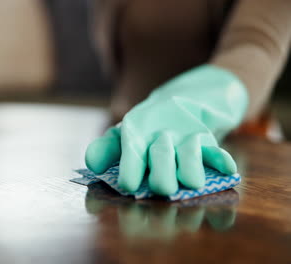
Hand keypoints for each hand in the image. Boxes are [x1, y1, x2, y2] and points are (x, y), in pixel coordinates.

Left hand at [85, 65, 247, 194]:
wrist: (187, 97)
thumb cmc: (150, 125)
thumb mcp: (127, 132)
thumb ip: (108, 148)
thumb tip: (92, 164)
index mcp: (136, 134)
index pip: (131, 151)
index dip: (130, 168)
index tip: (129, 185)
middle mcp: (160, 135)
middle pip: (160, 154)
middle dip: (162, 173)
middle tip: (163, 190)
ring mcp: (184, 136)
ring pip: (188, 152)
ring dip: (190, 167)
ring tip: (191, 183)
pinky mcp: (207, 137)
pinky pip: (215, 148)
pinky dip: (221, 159)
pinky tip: (227, 169)